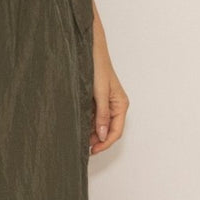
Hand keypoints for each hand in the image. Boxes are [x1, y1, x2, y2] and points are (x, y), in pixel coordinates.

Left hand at [89, 13, 128, 154]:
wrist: (88, 49)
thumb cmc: (97, 67)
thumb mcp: (99, 93)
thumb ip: (101, 115)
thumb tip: (103, 135)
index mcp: (121, 104)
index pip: (116, 131)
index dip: (105, 143)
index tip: (92, 150)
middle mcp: (115, 105)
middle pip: (108, 130)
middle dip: (97, 140)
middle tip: (82, 147)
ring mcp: (105, 103)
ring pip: (100, 125)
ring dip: (91, 133)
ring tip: (79, 138)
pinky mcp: (96, 99)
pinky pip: (94, 116)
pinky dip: (87, 123)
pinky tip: (78, 126)